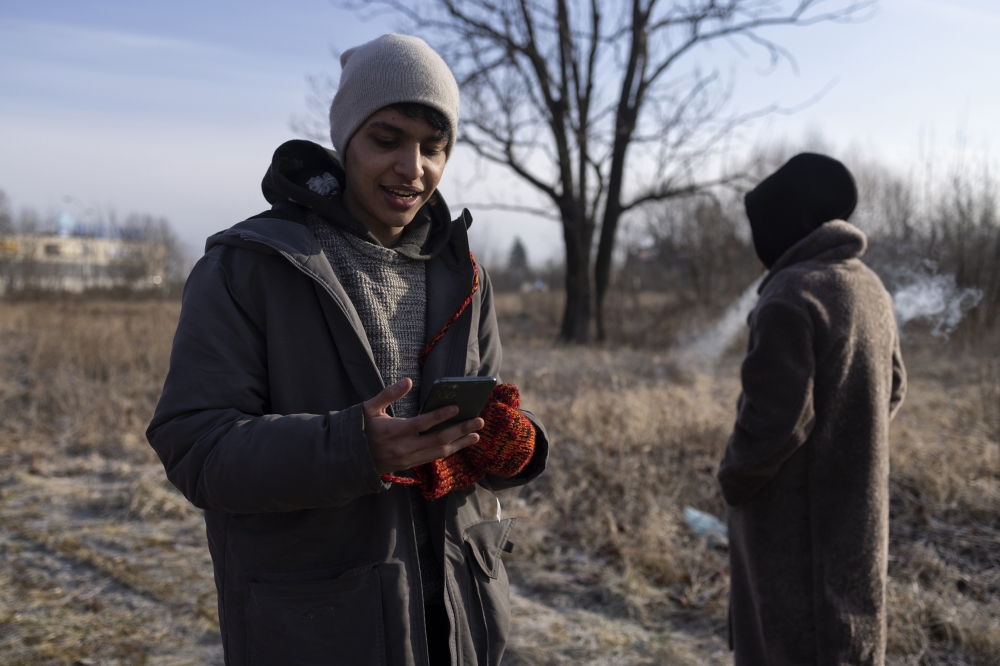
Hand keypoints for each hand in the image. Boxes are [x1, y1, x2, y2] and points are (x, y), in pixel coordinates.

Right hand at [363, 378, 483, 474]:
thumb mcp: (368, 408)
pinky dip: (449, 451)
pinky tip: (460, 443)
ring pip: (439, 453)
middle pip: (437, 440)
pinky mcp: (410, 466)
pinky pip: (433, 458)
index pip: (421, 424)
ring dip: (460, 443)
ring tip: (476, 434)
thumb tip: (408, 381)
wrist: (349, 459)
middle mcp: (403, 448)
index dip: (440, 416)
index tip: (456, 407)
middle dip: (460, 430)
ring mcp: (408, 459)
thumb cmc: (361, 429)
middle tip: (478, 421)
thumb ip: (388, 394)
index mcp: (393, 432)